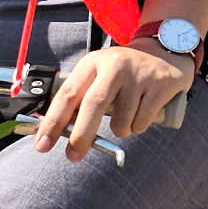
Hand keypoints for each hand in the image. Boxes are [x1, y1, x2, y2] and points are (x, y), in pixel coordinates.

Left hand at [32, 41, 193, 160]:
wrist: (164, 52)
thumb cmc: (122, 73)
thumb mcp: (99, 76)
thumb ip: (79, 100)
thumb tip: (52, 134)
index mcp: (93, 63)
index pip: (68, 94)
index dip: (53, 121)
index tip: (42, 144)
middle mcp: (115, 65)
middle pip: (93, 105)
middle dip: (81, 136)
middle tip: (73, 156)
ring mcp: (139, 74)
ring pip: (121, 121)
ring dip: (120, 131)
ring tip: (126, 116)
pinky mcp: (160, 85)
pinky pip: (141, 122)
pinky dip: (138, 127)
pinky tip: (143, 111)